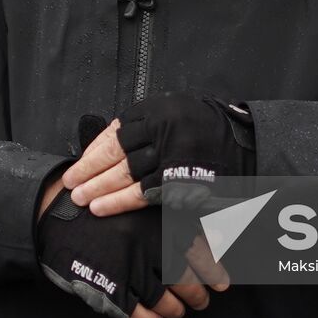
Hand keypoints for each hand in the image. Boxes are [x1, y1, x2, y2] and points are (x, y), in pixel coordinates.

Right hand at [37, 188, 222, 317]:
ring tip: (180, 311)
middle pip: (186, 279)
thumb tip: (219, 234)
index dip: (213, 269)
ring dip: (176, 310)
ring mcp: (130, 267)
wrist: (56, 213)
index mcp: (160, 219)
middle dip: (198, 295)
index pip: (199, 250)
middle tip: (203, 301)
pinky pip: (138, 314)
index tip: (223, 282)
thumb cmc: (102, 204)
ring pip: (165, 300)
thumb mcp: (141, 202)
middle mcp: (150, 243)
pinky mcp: (111, 287)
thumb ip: (176, 215)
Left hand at [63, 93, 253, 216]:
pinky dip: (120, 202)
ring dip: (99, 188)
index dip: (94, 150)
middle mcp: (163, 129)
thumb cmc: (207, 130)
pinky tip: (102, 207)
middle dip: (89, 169)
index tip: (80, 162)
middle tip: (70, 183)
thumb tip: (107, 146)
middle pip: (115, 152)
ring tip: (79, 198)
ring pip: (125, 174)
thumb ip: (145, 126)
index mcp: (158, 110)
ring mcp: (172, 155)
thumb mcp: (174, 114)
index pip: (115, 131)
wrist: (247, 146)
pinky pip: (144, 193)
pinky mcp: (181, 180)